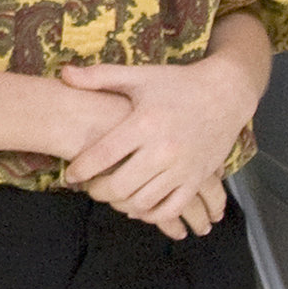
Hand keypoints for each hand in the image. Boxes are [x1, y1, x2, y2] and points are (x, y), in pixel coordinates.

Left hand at [59, 52, 255, 232]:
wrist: (223, 94)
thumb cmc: (176, 84)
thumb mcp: (138, 76)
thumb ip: (99, 77)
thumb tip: (64, 74)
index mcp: (144, 123)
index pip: (104, 154)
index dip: (82, 169)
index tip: (69, 175)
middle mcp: (163, 150)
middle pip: (120, 185)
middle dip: (98, 191)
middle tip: (88, 187)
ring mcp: (182, 168)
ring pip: (143, 202)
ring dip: (121, 204)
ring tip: (110, 195)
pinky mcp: (197, 180)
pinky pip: (170, 209)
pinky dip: (151, 214)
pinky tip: (138, 206)